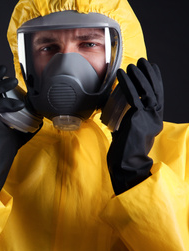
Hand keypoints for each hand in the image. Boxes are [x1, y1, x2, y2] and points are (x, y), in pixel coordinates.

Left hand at [107, 58, 163, 194]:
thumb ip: (127, 122)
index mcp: (153, 121)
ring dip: (140, 76)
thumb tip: (118, 115)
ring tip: (134, 64)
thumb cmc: (124, 152)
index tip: (152, 69)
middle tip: (144, 61)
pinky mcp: (139, 118)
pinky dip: (128, 83)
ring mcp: (149, 117)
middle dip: (150, 74)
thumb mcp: (128, 133)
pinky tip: (123, 74)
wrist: (126, 165)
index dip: (155, 81)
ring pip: (147, 91)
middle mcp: (155, 118)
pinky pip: (133, 96)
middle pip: (155, 91)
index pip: (157, 97)